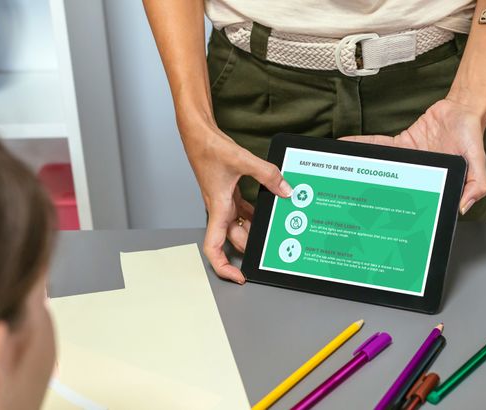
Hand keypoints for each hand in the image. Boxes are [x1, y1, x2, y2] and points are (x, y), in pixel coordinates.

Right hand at [182, 122, 291, 283]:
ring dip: (254, 233)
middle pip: (232, 241)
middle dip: (249, 250)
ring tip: (274, 235)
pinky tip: (270, 211)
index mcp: (218, 209)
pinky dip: (255, 215)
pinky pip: (243, 211)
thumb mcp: (242, 160)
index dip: (224, 267)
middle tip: (269, 254)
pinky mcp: (229, 193)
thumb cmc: (208, 148)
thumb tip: (286, 190)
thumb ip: (267, 175)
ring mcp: (224, 202)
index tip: (239, 275)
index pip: (214, 248)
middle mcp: (220, 210)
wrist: (198, 134)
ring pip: (239, 227)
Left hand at [341, 98, 485, 213]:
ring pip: (383, 165)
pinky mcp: (402, 143)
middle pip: (394, 184)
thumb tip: (463, 206)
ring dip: (365, 167)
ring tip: (343, 173)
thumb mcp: (478, 162)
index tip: (386, 218)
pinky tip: (349, 145)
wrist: (463, 109)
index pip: (417, 197)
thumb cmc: (471, 136)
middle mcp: (419, 172)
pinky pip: (380, 145)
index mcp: (435, 180)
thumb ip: (476, 184)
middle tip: (355, 200)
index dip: (401, 209)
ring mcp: (408, 158)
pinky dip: (364, 145)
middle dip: (376, 192)